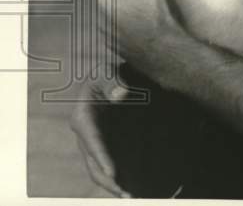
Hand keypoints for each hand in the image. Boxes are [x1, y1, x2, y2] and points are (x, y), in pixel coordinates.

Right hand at [69, 81, 130, 197]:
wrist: (112, 78)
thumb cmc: (109, 73)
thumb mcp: (108, 71)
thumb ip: (114, 82)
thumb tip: (121, 93)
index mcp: (83, 117)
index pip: (93, 141)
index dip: (102, 157)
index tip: (113, 173)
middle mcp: (86, 135)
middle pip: (94, 164)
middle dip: (109, 181)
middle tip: (127, 195)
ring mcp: (96, 143)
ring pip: (101, 170)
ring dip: (115, 185)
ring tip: (132, 197)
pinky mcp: (108, 146)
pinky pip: (112, 166)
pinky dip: (122, 178)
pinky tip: (137, 189)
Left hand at [96, 0, 186, 84]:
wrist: (162, 49)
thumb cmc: (156, 11)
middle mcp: (98, 15)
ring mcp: (105, 34)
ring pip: (112, 15)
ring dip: (122, 11)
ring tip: (141, 10)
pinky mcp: (112, 48)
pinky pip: (116, 31)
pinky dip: (124, 28)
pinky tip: (140, 27)